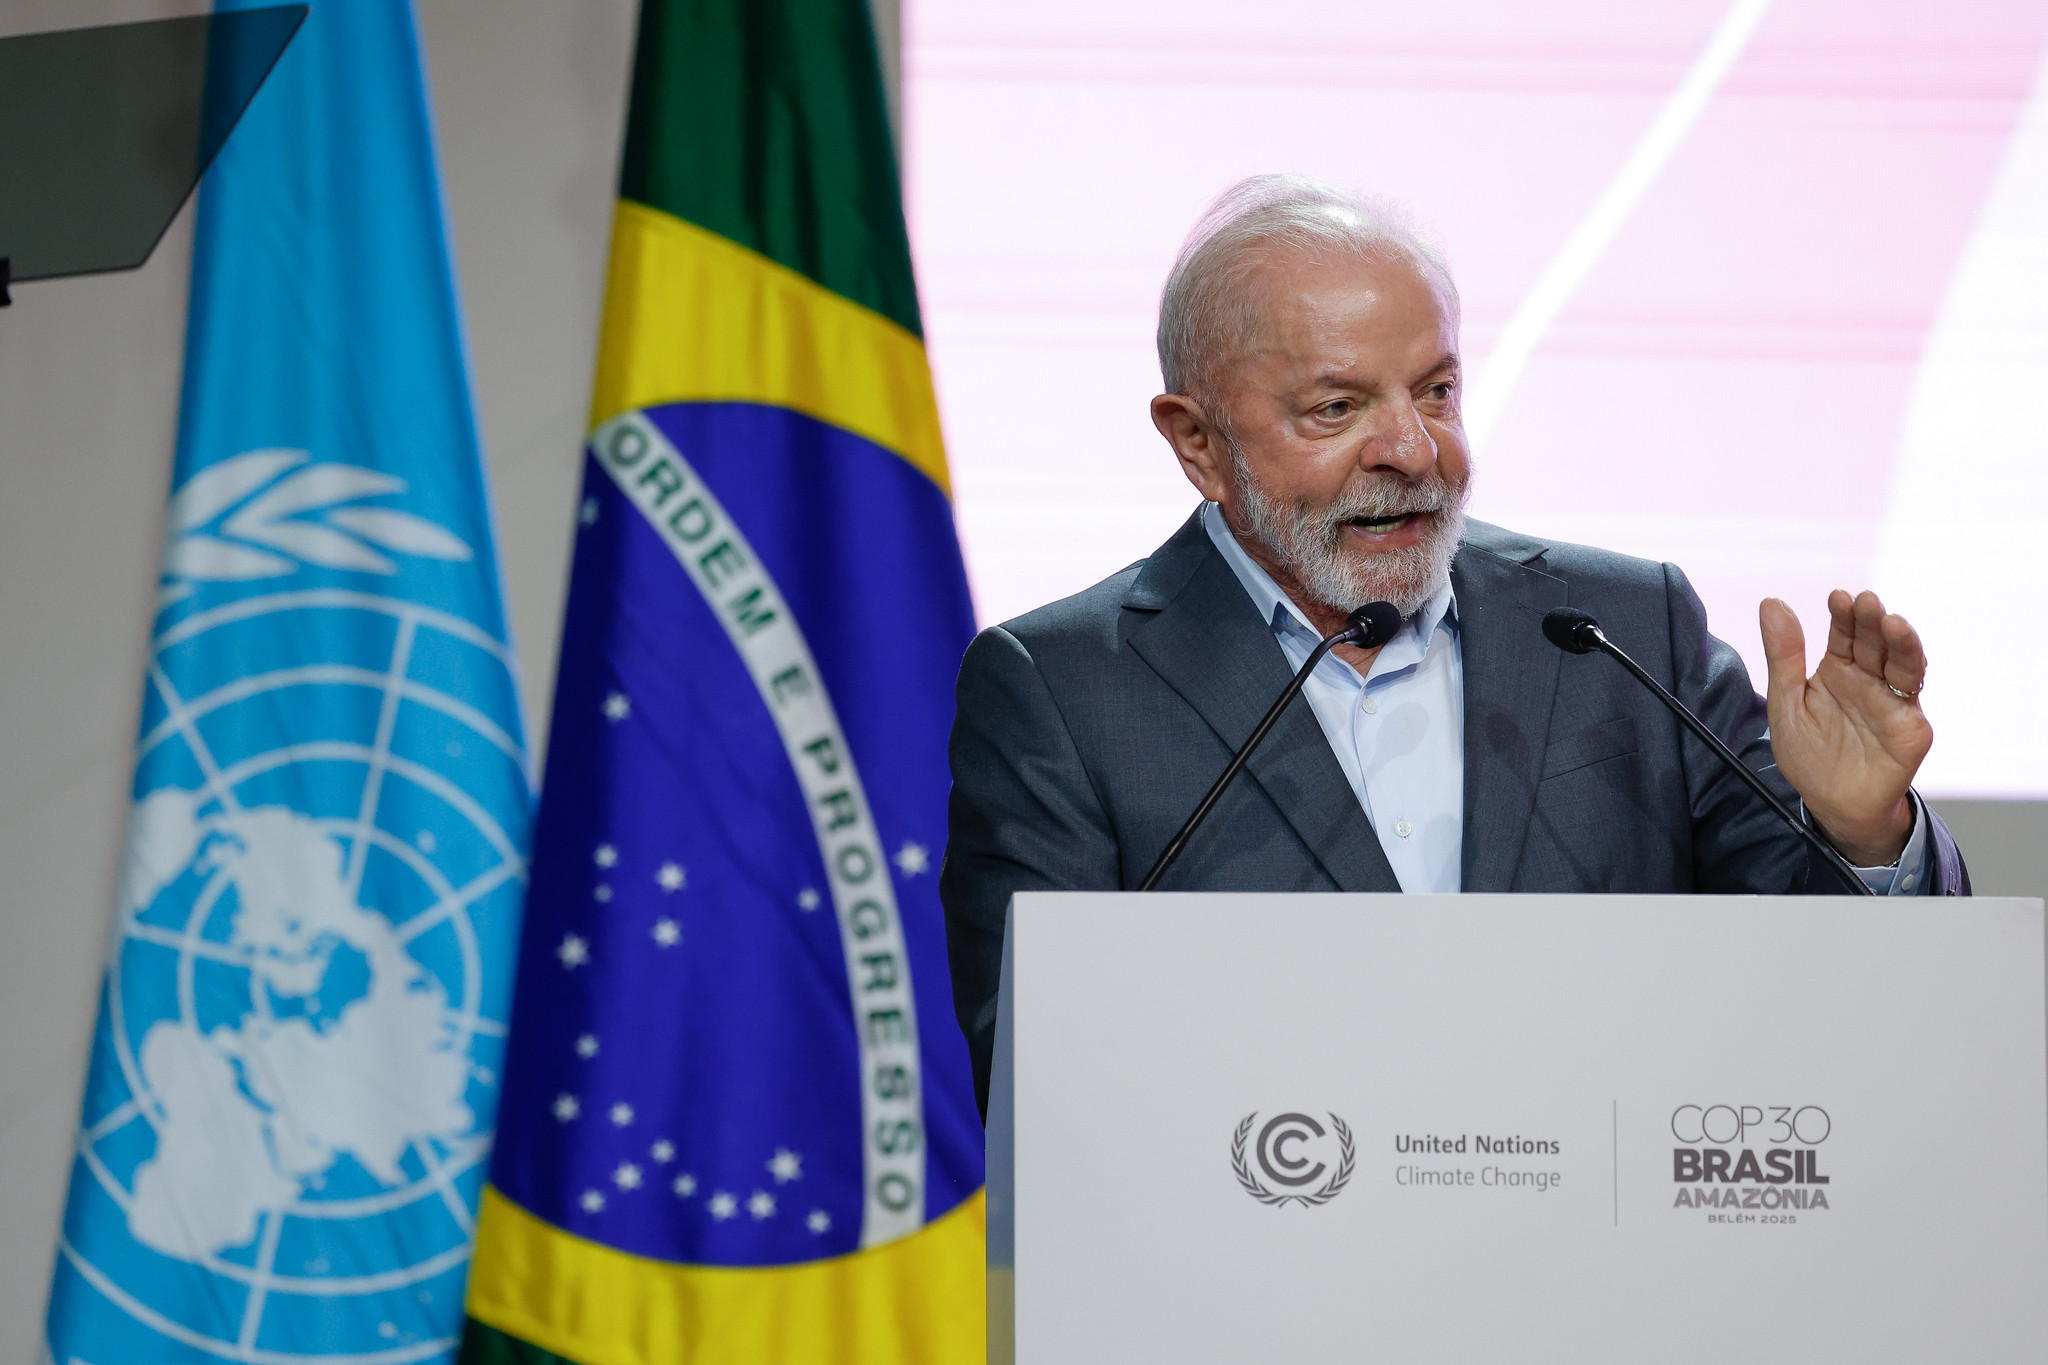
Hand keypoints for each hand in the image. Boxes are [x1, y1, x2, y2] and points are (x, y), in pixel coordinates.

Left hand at [1759, 591, 1930, 865]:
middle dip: (1871, 620)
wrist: (1831, 805)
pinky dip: (1911, 672)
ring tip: (1889, 620)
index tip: (1837, 597)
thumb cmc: (1808, 756)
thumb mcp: (1786, 703)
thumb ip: (1782, 656)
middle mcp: (1869, 680)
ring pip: (1901, 661)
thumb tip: (1771, 601)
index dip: (1843, 615)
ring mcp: (1892, 700)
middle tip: (1865, 600)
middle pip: (1875, 642)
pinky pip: (1913, 695)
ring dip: (1899, 640)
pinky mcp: (1910, 725)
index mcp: (1838, 671)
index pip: (1844, 634)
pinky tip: (1908, 658)